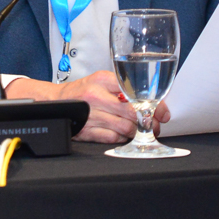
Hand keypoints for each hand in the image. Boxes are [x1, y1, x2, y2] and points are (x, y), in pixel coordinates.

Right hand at [6, 72, 171, 143]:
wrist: (56, 102)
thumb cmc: (83, 91)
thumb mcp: (102, 80)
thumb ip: (123, 86)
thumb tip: (151, 100)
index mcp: (103, 80)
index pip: (134, 91)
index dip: (153, 104)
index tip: (163, 112)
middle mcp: (96, 96)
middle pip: (132, 112)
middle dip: (149, 121)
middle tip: (156, 124)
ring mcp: (91, 115)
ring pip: (125, 127)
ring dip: (138, 131)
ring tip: (142, 130)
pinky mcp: (87, 131)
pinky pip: (113, 138)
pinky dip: (124, 138)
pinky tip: (126, 134)